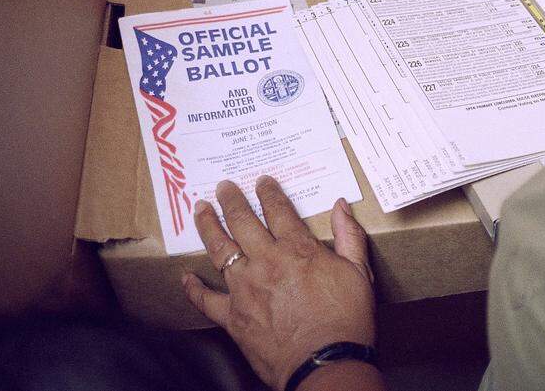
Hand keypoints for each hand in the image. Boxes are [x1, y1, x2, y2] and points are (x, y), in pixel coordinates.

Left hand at [182, 177, 380, 390]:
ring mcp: (245, 288)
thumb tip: (341, 205)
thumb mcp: (358, 273)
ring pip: (219, 249)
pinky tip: (186, 277)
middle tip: (224, 186)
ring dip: (207, 225)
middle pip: (242, 221)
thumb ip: (350, 236)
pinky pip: (206, 299)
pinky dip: (193, 288)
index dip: (269, 192)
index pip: (278, 210)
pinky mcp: (233, 316)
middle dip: (232, 200)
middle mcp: (266, 262)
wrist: (325, 363)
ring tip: (200, 209)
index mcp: (297, 249)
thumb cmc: (346, 320)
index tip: (262, 181)